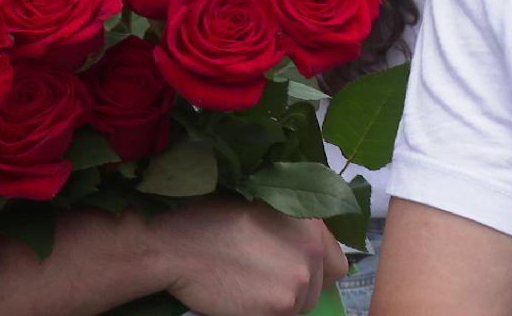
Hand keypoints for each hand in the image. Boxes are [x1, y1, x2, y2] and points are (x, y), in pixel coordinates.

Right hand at [151, 198, 347, 315]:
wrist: (174, 244)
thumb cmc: (205, 220)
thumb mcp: (256, 206)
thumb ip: (289, 225)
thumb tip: (303, 246)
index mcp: (309, 224)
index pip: (337, 263)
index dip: (315, 267)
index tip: (291, 268)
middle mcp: (311, 252)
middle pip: (318, 287)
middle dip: (294, 285)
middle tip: (260, 275)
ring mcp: (297, 282)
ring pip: (300, 306)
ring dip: (279, 301)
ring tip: (247, 284)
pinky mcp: (279, 308)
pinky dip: (262, 311)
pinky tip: (240, 296)